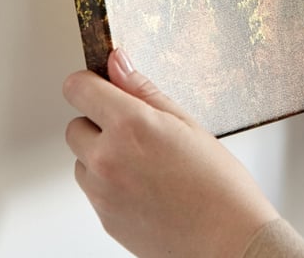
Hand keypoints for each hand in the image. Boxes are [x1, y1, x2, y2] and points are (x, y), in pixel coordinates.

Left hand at [63, 50, 279, 256]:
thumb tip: (118, 63)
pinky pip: (93, 190)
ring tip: (146, 164)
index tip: (101, 86)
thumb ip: (144, 91)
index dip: (89, 84)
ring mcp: (102, 192)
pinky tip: (145, 187)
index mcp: (130, 126)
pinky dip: (110, 185)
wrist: (228, 241)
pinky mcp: (104, 219)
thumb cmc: (220, 186)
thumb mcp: (187, 123)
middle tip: (137, 132)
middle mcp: (107, 158)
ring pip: (82, 160)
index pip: (78, 89)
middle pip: (75, 125)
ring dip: (101, 156)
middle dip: (98, 123)